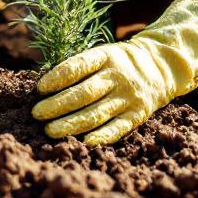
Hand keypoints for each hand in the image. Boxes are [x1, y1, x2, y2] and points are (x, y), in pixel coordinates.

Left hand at [31, 0, 197, 145]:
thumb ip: (79, 68)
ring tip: (50, 131)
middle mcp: (118, 76)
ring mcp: (129, 96)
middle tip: (37, 114)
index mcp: (106, 56)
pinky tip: (83, 142)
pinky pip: (117, 128)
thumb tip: (44, 88)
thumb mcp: (103, 54)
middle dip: (57, 105)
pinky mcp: (138, 114)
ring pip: (96, 113)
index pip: (79, 66)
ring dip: (71, 124)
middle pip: (84, 93)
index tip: (39, 88)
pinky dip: (101, 136)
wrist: (161, 66)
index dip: (58, 77)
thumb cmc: (119, 62)